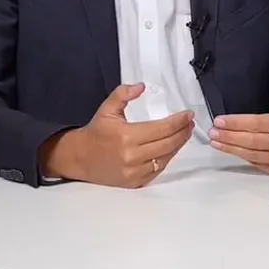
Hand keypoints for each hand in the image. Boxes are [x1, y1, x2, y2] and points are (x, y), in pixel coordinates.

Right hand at [41, 83, 194, 187]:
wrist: (78, 158)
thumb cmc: (96, 132)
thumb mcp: (107, 109)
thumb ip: (123, 94)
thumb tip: (141, 86)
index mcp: (127, 136)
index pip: (163, 128)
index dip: (179, 121)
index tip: (189, 115)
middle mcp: (132, 156)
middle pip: (168, 144)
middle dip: (183, 132)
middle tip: (190, 124)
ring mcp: (134, 171)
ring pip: (165, 158)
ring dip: (178, 146)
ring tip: (184, 134)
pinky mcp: (134, 182)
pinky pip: (157, 170)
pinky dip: (167, 158)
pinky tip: (171, 148)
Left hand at [209, 61, 268, 173]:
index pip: (255, 123)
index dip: (236, 122)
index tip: (220, 121)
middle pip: (250, 140)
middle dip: (229, 136)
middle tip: (213, 133)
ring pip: (252, 154)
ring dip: (233, 149)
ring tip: (217, 143)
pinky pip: (260, 165)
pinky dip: (247, 160)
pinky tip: (236, 155)